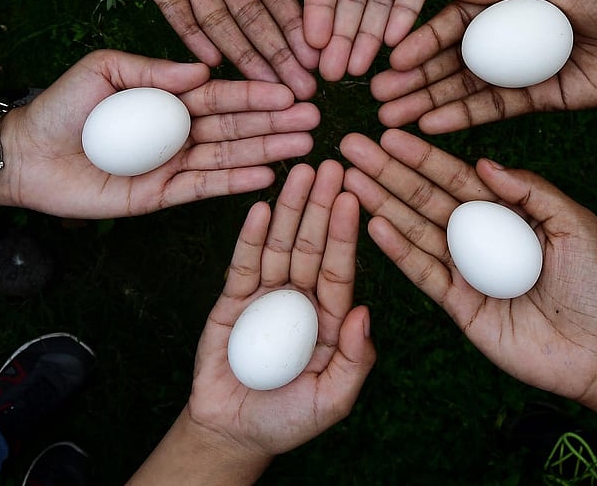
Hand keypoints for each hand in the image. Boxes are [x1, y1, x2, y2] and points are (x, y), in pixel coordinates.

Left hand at [0, 49, 319, 217]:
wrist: (26, 154)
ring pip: (229, 156)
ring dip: (267, 150)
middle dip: (276, 122)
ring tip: (304, 146)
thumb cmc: (62, 106)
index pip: (223, 95)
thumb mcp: (104, 71)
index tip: (294, 90)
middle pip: (237, 126)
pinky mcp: (161, 195)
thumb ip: (152, 69)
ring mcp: (173, 164)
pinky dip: (236, 182)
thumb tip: (203, 70)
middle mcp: (180, 131)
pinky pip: (204, 187)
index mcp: (170, 97)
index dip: (258, 93)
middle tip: (315, 119)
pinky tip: (267, 175)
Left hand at [56, 0, 319, 99]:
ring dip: (240, 52)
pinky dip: (189, 33)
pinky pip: (170, 7)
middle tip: (300, 88)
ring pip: (215, 19)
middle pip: (248, 13)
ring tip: (264, 85)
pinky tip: (211, 61)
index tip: (315, 50)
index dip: (293, 19)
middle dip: (275, 50)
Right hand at [179, 162, 374, 473]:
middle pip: (312, 243)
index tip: (353, 195)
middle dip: (321, 205)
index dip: (346, 231)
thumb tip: (364, 311)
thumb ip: (354, 359)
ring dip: (290, 208)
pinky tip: (262, 207)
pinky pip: (243, 263)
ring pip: (281, 244)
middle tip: (331, 165)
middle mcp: (302, 296)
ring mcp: (267, 294)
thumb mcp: (331, 399)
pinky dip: (251, 235)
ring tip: (299, 172)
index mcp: (330, 315)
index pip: (341, 266)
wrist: (232, 432)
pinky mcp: (234, 298)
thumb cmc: (288, 419)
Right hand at [340, 128, 596, 400]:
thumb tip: (484, 162)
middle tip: (350, 146)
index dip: (421, 156)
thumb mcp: (575, 225)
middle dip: (387, 171)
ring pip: (415, 229)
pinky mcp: (457, 304)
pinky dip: (397, 250)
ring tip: (349, 179)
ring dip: (382, 203)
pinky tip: (373, 225)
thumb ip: (531, 191)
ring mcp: (464, 269)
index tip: (388, 134)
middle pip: (424, 197)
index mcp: (504, 211)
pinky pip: (423, 272)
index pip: (455, 176)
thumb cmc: (596, 285)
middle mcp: (478, 236)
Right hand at [372, 0, 596, 131]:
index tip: (391, 59)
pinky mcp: (535, 99)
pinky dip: (461, 118)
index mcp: (502, 1)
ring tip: (390, 116)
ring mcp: (516, 70)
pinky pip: (491, 110)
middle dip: (410, 78)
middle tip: (377, 95)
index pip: (451, 23)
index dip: (420, 42)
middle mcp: (501, 37)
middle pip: (446, 61)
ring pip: (461, 88)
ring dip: (425, 102)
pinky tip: (431, 126)